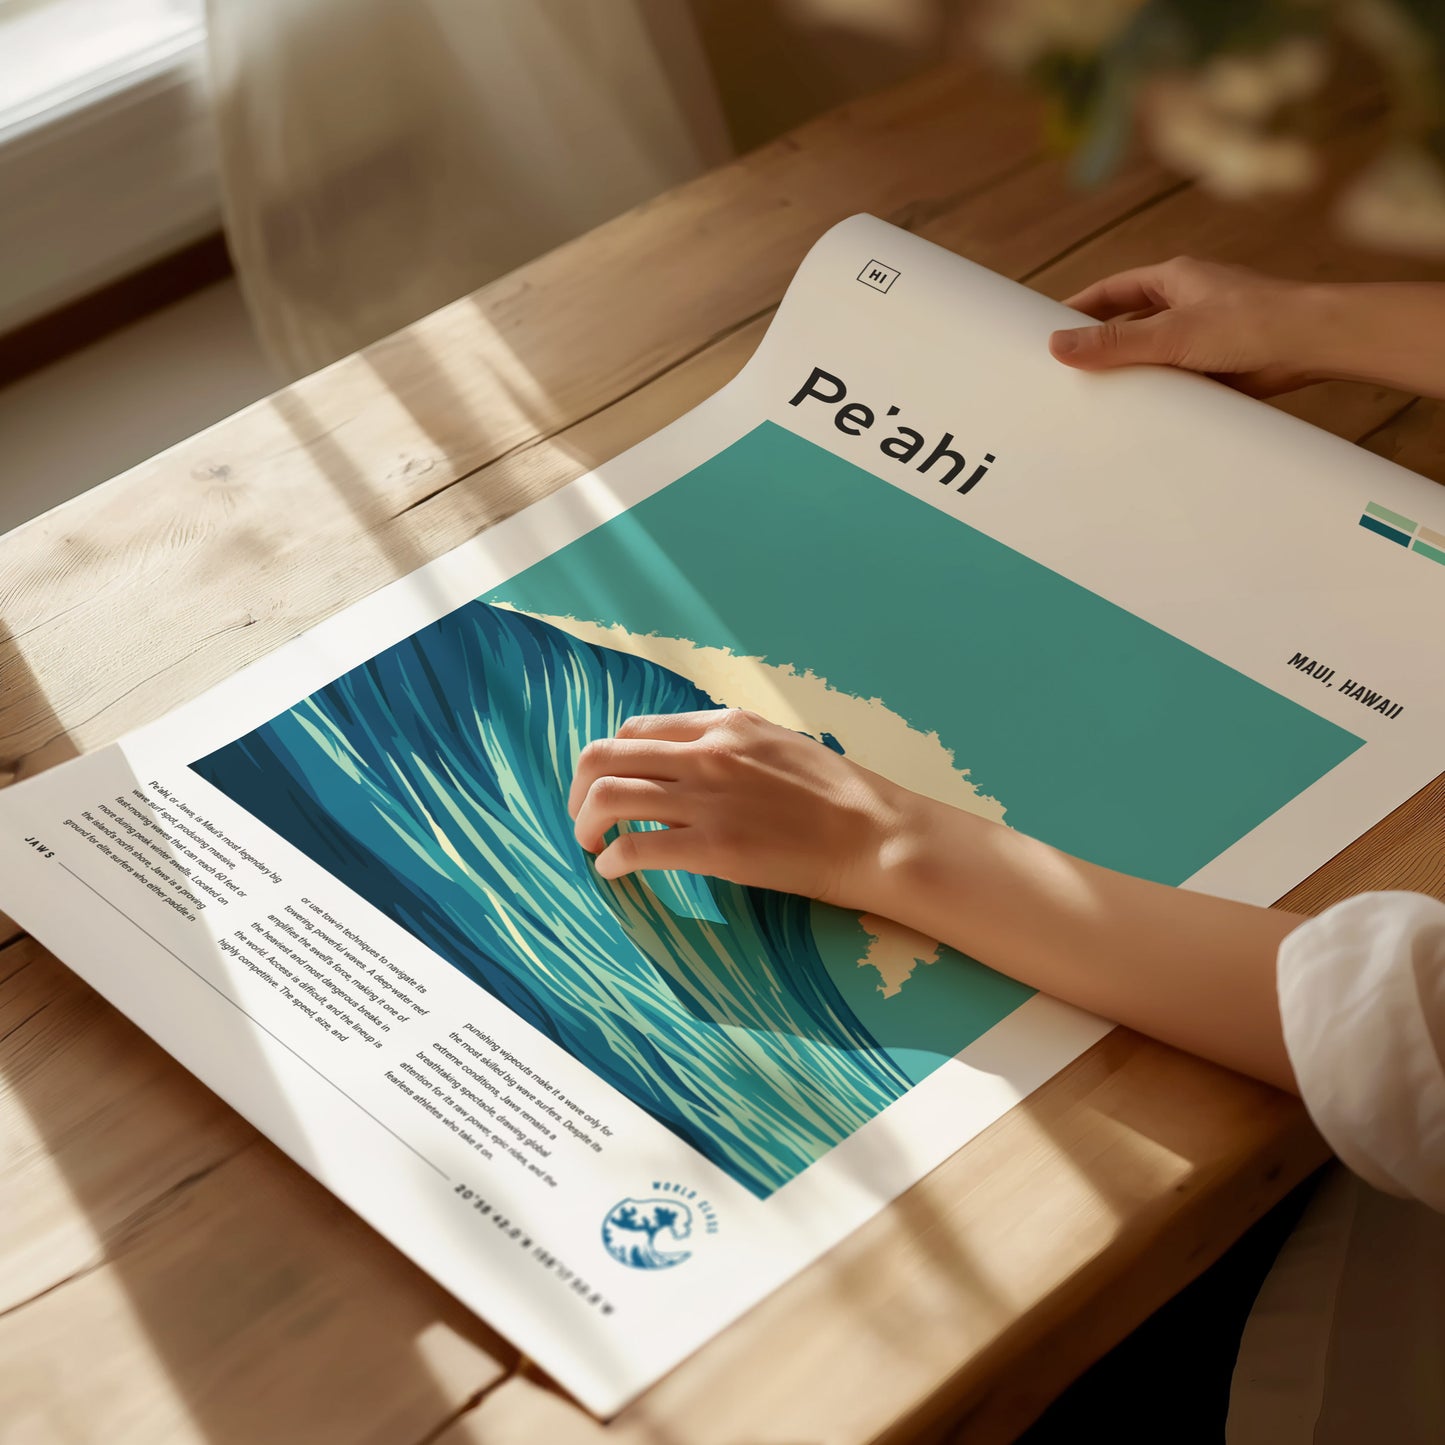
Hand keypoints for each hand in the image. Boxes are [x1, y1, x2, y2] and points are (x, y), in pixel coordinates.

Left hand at [568, 708, 913, 907]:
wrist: (874, 834)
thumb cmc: (836, 794)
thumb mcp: (777, 744)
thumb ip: (727, 746)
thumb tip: (683, 766)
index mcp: (722, 725)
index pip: (635, 730)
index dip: (611, 760)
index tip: (609, 786)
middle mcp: (706, 753)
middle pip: (605, 756)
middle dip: (579, 789)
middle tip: (583, 817)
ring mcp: (707, 799)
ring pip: (608, 796)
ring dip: (585, 823)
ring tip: (590, 845)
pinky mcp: (713, 847)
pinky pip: (635, 846)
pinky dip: (612, 860)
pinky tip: (614, 871)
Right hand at [1049, 256, 1318, 396]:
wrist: (1314, 344)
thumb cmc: (1251, 322)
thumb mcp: (1171, 333)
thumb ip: (1114, 342)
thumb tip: (1057, 345)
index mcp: (1175, 279)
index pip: (1112, 291)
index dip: (1080, 309)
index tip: (1050, 329)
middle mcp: (1188, 303)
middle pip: (1130, 323)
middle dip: (1102, 345)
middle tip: (1067, 370)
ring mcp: (1204, 335)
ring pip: (1154, 354)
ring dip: (1132, 373)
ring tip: (1097, 398)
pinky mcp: (1219, 365)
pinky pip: (1177, 379)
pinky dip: (1160, 393)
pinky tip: (1142, 413)